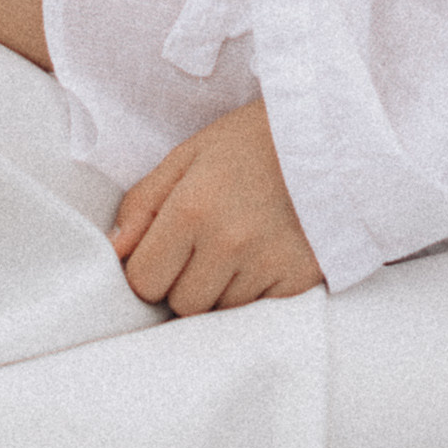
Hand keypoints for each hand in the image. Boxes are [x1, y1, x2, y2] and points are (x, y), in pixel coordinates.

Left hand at [111, 100, 321, 312]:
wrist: (332, 134)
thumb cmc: (253, 141)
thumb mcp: (189, 154)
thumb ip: (144, 203)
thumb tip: (115, 249)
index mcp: (192, 208)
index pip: (144, 282)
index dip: (149, 269)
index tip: (166, 250)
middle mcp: (229, 242)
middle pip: (182, 304)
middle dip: (184, 282)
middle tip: (205, 246)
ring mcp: (268, 264)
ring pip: (220, 313)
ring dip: (221, 290)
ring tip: (239, 246)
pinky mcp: (300, 279)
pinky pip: (258, 311)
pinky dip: (255, 292)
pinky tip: (265, 255)